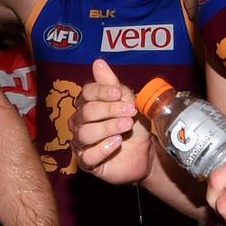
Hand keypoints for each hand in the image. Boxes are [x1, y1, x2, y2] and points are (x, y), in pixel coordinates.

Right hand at [69, 59, 156, 184]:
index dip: (101, 92)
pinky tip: (117, 143)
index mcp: (87, 104)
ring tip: (126, 127)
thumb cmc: (133, 125)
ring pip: (85, 133)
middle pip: (86, 112)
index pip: (86, 93)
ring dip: (108, 128)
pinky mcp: (87, 163)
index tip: (118, 93)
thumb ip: (112, 84)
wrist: (146, 153)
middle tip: (129, 112)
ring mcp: (81, 143)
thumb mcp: (127, 101)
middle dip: (109, 110)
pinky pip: (87, 156)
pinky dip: (103, 148)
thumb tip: (98, 62)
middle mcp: (80, 122)